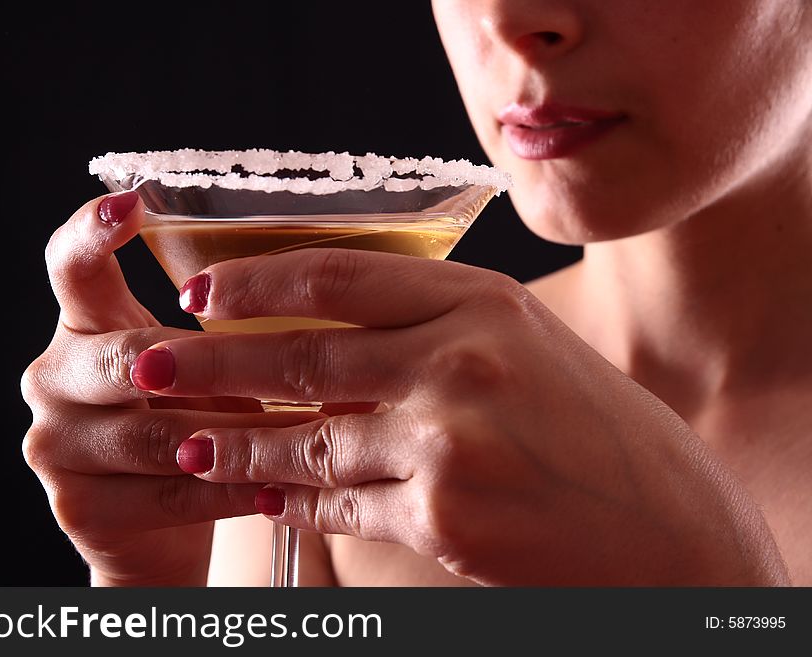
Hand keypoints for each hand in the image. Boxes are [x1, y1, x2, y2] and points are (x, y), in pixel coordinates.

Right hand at [21, 192, 317, 585]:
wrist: (155, 530)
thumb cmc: (190, 427)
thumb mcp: (201, 373)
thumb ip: (220, 339)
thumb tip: (320, 304)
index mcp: (83, 328)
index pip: (69, 267)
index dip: (91, 231)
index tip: (131, 203)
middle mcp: (53, 378)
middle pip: (127, 356)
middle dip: (208, 369)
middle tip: (287, 373)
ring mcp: (55, 445)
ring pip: (156, 433)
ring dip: (241, 435)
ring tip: (308, 433)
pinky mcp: (76, 506)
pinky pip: (166, 494)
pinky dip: (229, 491)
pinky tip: (274, 489)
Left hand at [134, 248, 788, 584]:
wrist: (669, 529)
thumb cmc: (595, 431)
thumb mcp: (524, 348)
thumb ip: (433, 332)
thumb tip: (328, 339)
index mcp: (483, 302)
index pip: (339, 277)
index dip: (257, 282)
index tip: (199, 291)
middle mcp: (461, 361)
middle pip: (303, 355)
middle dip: (211, 362)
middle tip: (148, 362)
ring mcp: (449, 441)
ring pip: (309, 440)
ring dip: (238, 446)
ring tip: (185, 445)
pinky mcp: (442, 517)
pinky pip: (342, 504)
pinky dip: (296, 501)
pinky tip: (264, 497)